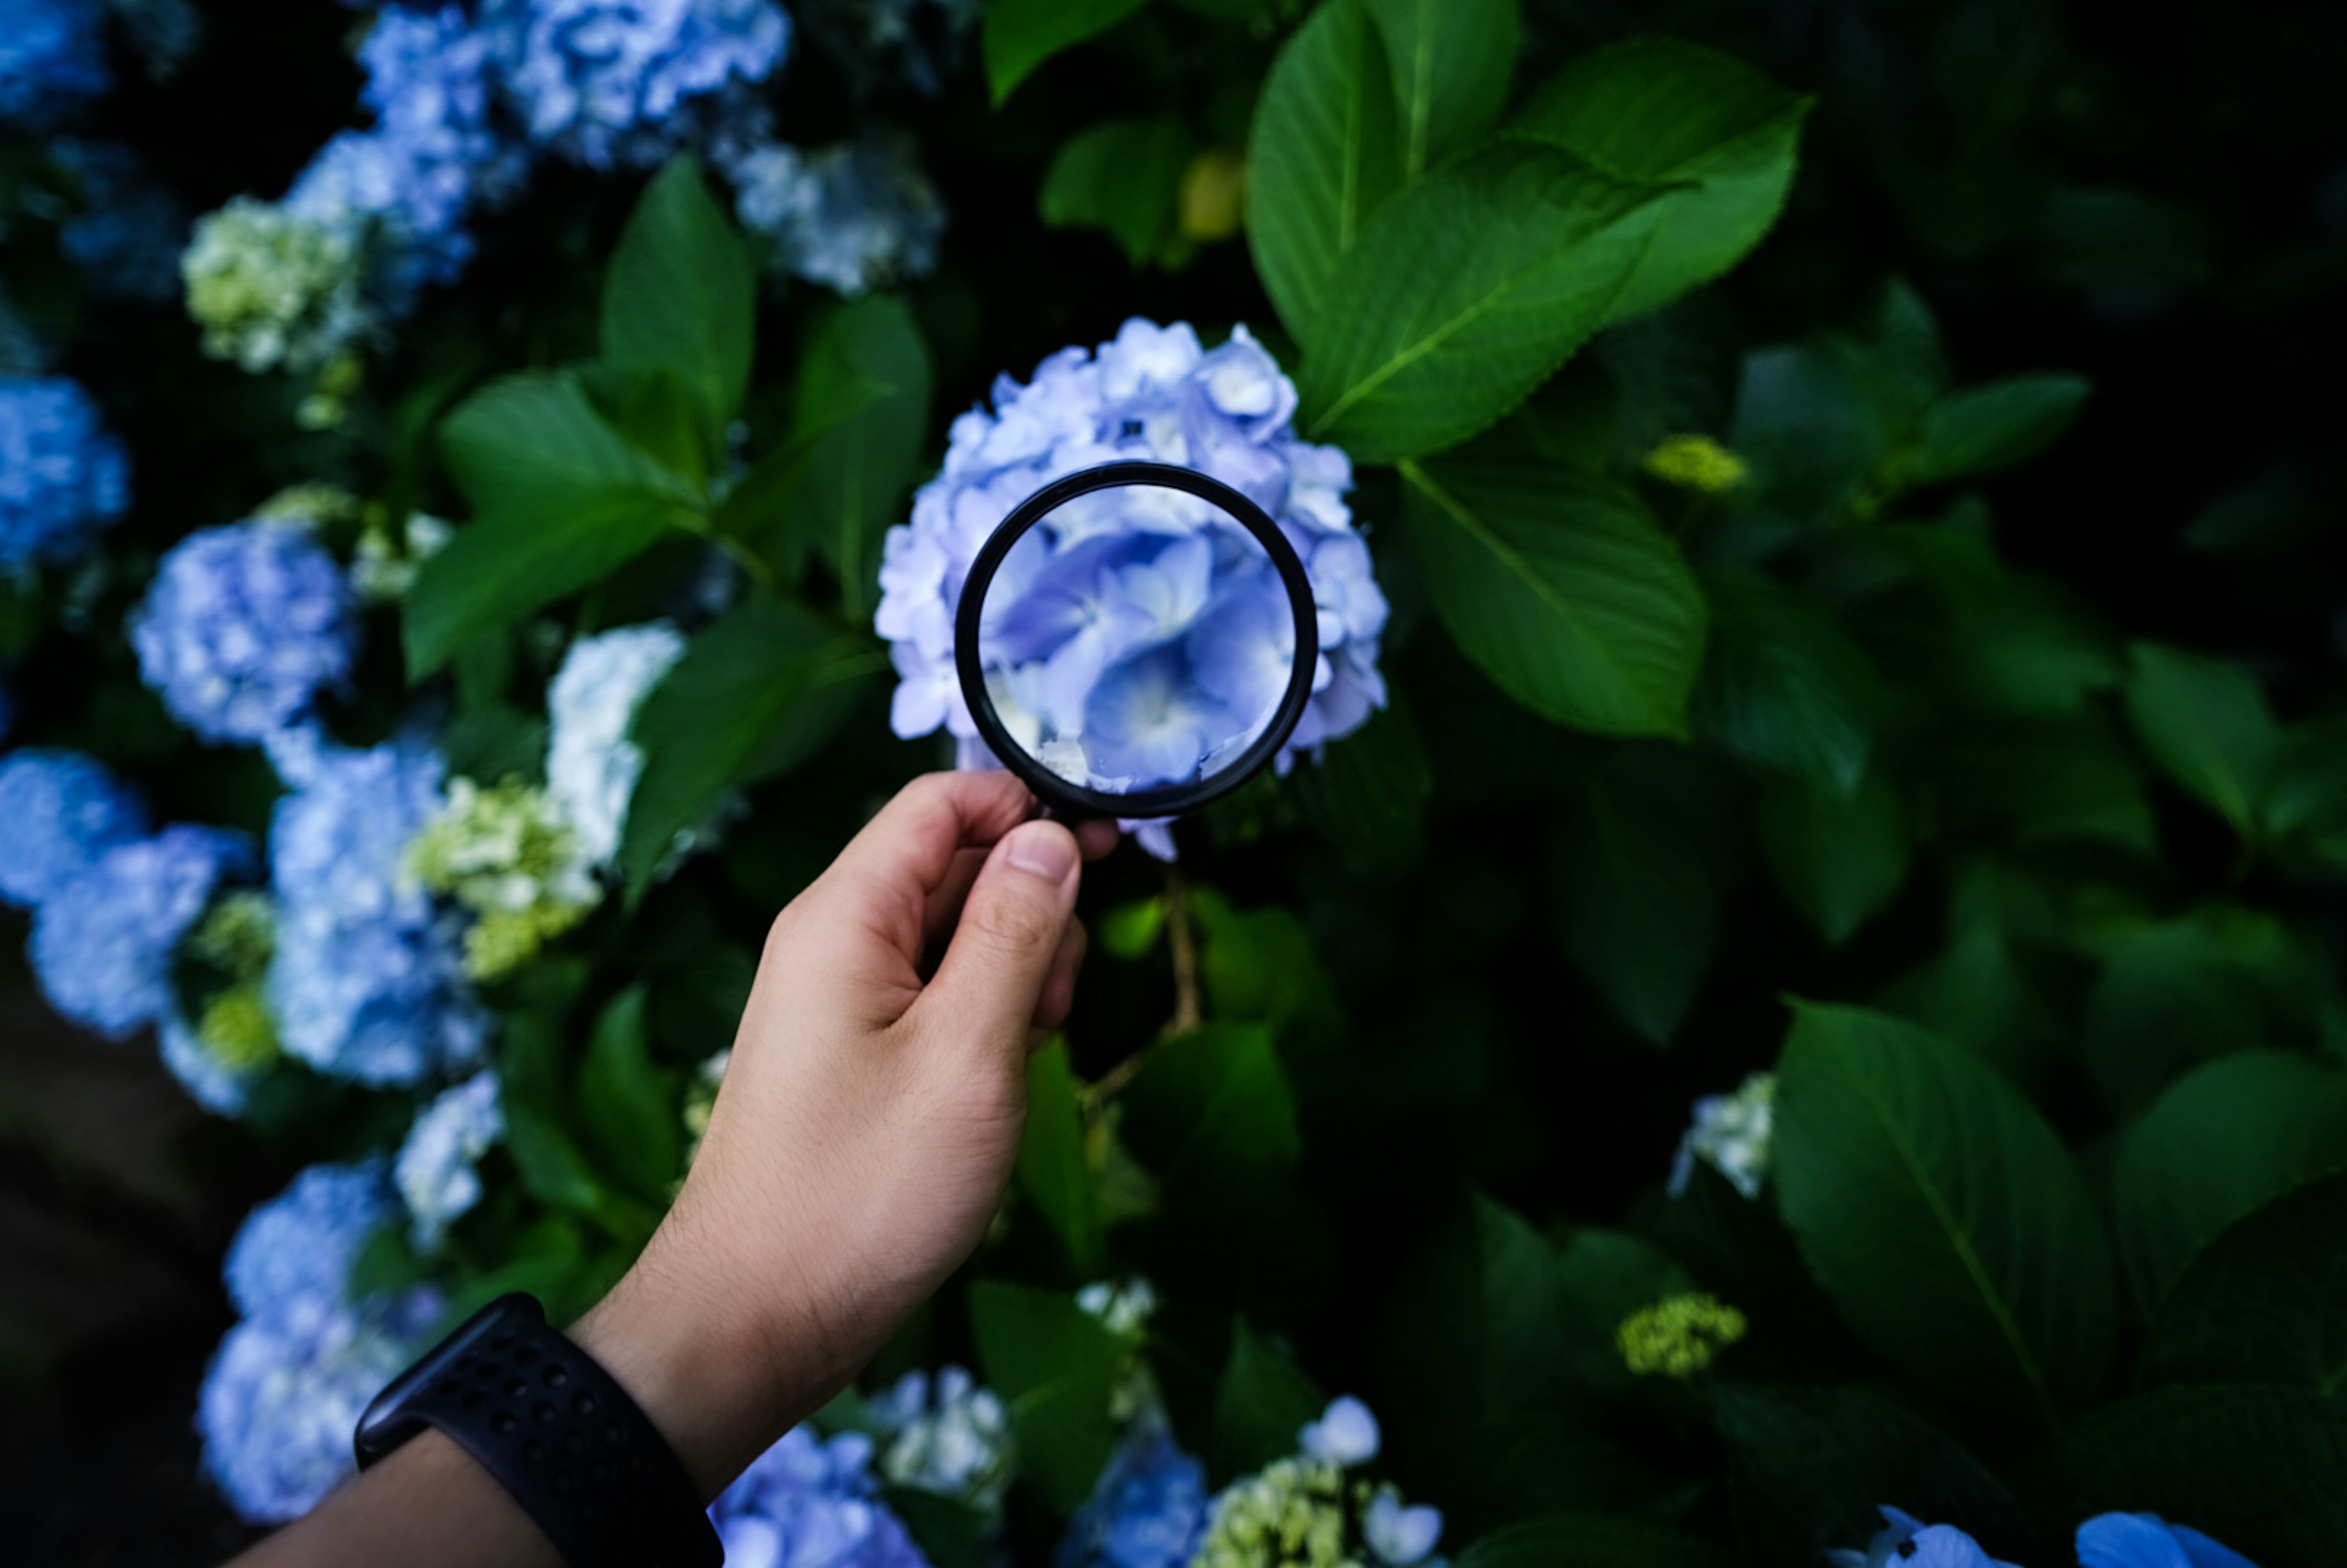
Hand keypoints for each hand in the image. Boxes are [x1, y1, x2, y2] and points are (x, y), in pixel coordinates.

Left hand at [573, 771, 1116, 1493]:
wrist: (755, 1319)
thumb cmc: (860, 1193)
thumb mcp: (968, 1053)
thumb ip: (1015, 932)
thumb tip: (1050, 837)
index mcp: (845, 916)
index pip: (941, 801)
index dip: (1028, 808)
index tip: (1110, 848)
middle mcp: (833, 941)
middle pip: (955, 864)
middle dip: (1031, 906)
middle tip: (1056, 998)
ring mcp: (839, 1000)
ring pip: (954, 935)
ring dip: (1015, 970)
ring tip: (1025, 1050)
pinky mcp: (852, 1054)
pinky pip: (934, 996)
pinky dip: (984, 1019)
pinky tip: (1002, 1076)